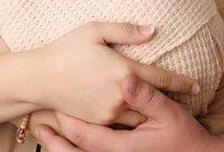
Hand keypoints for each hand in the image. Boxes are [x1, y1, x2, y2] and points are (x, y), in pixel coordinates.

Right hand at [33, 22, 198, 125]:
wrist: (38, 78)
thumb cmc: (66, 49)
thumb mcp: (95, 30)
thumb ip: (126, 31)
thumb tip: (153, 30)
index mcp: (123, 70)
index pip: (160, 78)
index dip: (181, 82)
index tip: (196, 85)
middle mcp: (120, 94)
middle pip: (153, 102)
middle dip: (168, 103)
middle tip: (183, 102)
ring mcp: (109, 112)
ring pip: (140, 117)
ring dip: (151, 114)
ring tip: (160, 111)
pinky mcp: (98, 122)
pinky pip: (121, 123)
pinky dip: (131, 120)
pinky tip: (137, 117)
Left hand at [35, 75, 223, 151]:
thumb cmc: (185, 138)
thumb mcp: (169, 113)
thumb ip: (146, 95)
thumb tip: (127, 78)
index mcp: (124, 146)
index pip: (86, 136)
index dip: (67, 124)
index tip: (52, 109)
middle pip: (78, 151)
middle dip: (56, 140)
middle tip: (38, 126)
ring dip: (61, 148)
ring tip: (42, 134)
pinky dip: (77, 150)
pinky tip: (67, 142)